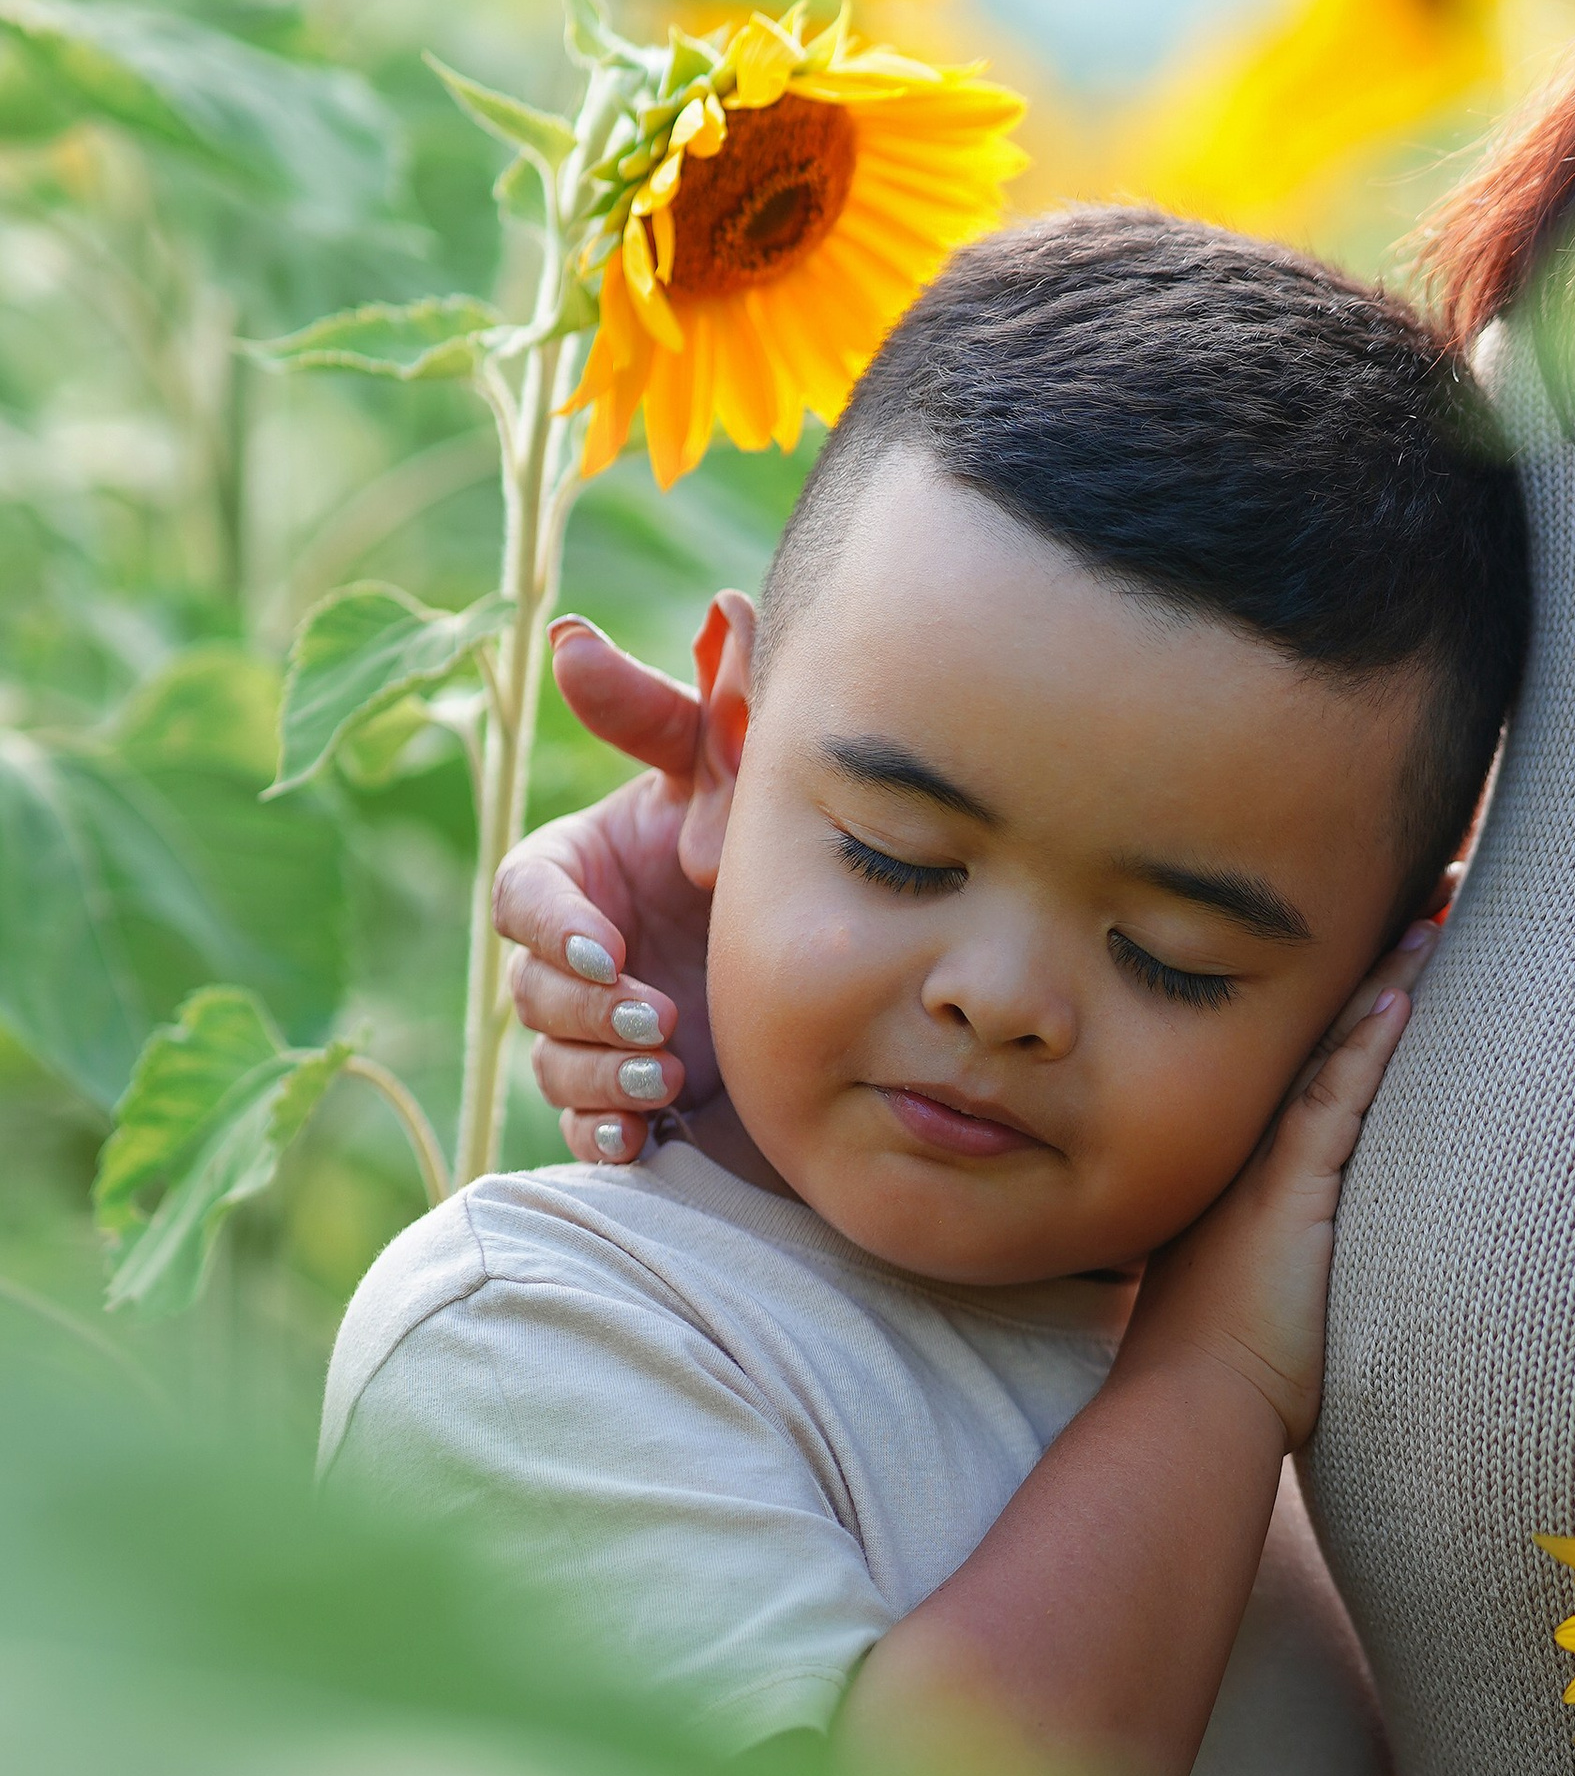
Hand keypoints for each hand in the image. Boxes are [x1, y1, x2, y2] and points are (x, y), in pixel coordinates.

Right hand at [494, 613, 718, 1162]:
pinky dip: (605, 1136)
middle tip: (663, 1019)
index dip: (555, 927)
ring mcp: (599, 1032)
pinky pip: (586, 1129)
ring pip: (554, 1064)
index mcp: (583, 871)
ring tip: (667, 1073)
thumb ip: (660, 710)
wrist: (848, 969)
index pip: (525, 896)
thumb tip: (567, 636)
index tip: (611, 948)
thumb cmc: (768, 848)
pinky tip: (641, 1140)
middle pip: (532, 989)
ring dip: (600, 1073)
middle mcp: (578, 954)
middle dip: (588, 1009)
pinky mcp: (630, 1100)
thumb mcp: (727, 775)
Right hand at [1121, 917, 1435, 1447]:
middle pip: (1321, 1026)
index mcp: (1245, 1160)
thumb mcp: (1251, 1287)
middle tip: (1426, 883)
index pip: (1310, 1053)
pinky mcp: (1290, 1193)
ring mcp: (1266, 1163)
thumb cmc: (1222, 1368)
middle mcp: (1251, 1145)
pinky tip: (1404, 991)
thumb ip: (1282, 1252)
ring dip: (1386, 975)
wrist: (1191, 1407)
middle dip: (1370, 954)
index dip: (1351, 987)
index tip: (1398, 930)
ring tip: (1437, 905)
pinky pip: (1337, 1101)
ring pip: (1333, 1046)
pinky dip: (1369, 1044)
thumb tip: (1313, 1251)